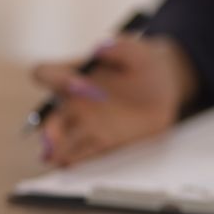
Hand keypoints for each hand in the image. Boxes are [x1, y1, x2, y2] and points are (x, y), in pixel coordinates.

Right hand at [31, 35, 197, 165]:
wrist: (166, 83)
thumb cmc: (143, 62)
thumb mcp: (134, 49)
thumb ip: (118, 48)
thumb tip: (100, 48)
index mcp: (74, 74)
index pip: (46, 74)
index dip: (55, 78)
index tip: (76, 83)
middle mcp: (75, 101)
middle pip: (49, 117)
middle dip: (48, 129)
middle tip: (53, 139)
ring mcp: (88, 123)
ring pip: (63, 140)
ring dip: (56, 150)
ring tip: (55, 158)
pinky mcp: (105, 140)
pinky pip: (86, 152)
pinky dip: (77, 159)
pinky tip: (71, 165)